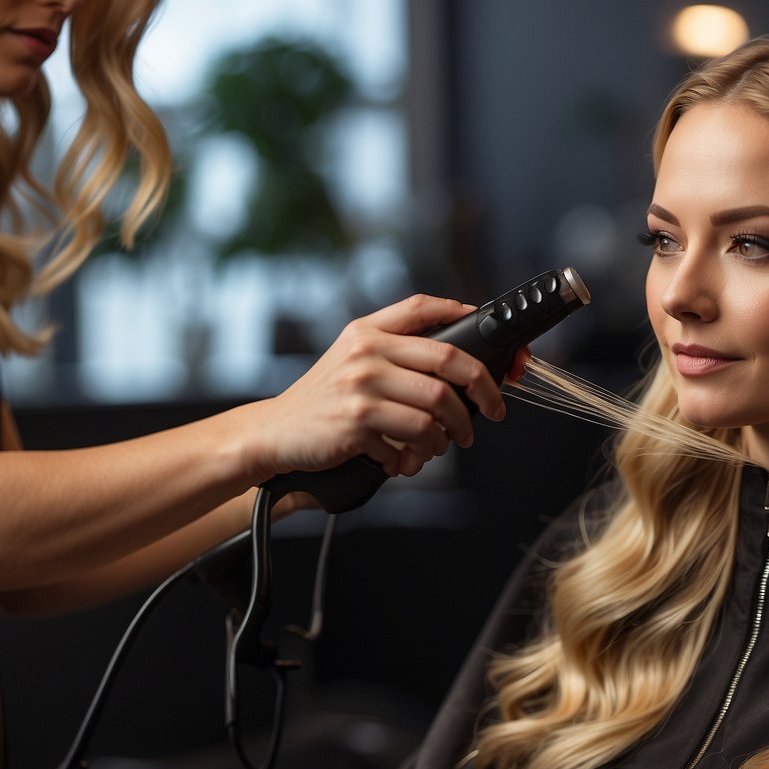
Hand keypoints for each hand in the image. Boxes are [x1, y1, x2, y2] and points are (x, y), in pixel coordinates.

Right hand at [248, 294, 507, 481]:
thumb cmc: (323, 399)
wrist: (275, 432)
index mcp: (367, 332)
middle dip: (483, 391)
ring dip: (448, 436)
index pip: (421, 308)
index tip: (485, 331)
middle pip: (449, 362)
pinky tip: (402, 460)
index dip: (460, 314)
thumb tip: (453, 359)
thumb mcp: (350, 357)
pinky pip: (409, 443)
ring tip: (442, 445)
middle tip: (492, 411)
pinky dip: (413, 458)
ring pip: (436, 410)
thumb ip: (391, 347)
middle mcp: (366, 353)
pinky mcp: (356, 423)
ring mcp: (361, 388)